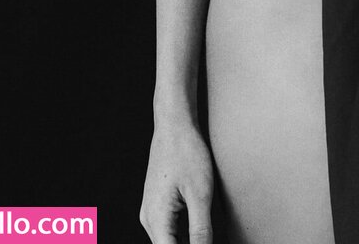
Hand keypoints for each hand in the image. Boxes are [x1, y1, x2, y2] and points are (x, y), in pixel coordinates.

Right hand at [139, 119, 213, 243]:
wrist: (174, 125)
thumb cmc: (186, 153)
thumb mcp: (200, 193)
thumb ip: (201, 229)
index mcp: (156, 219)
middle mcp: (149, 219)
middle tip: (209, 239)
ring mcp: (151, 211)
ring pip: (169, 240)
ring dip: (188, 242)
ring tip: (206, 235)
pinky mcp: (158, 204)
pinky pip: (170, 229)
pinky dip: (184, 233)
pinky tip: (200, 230)